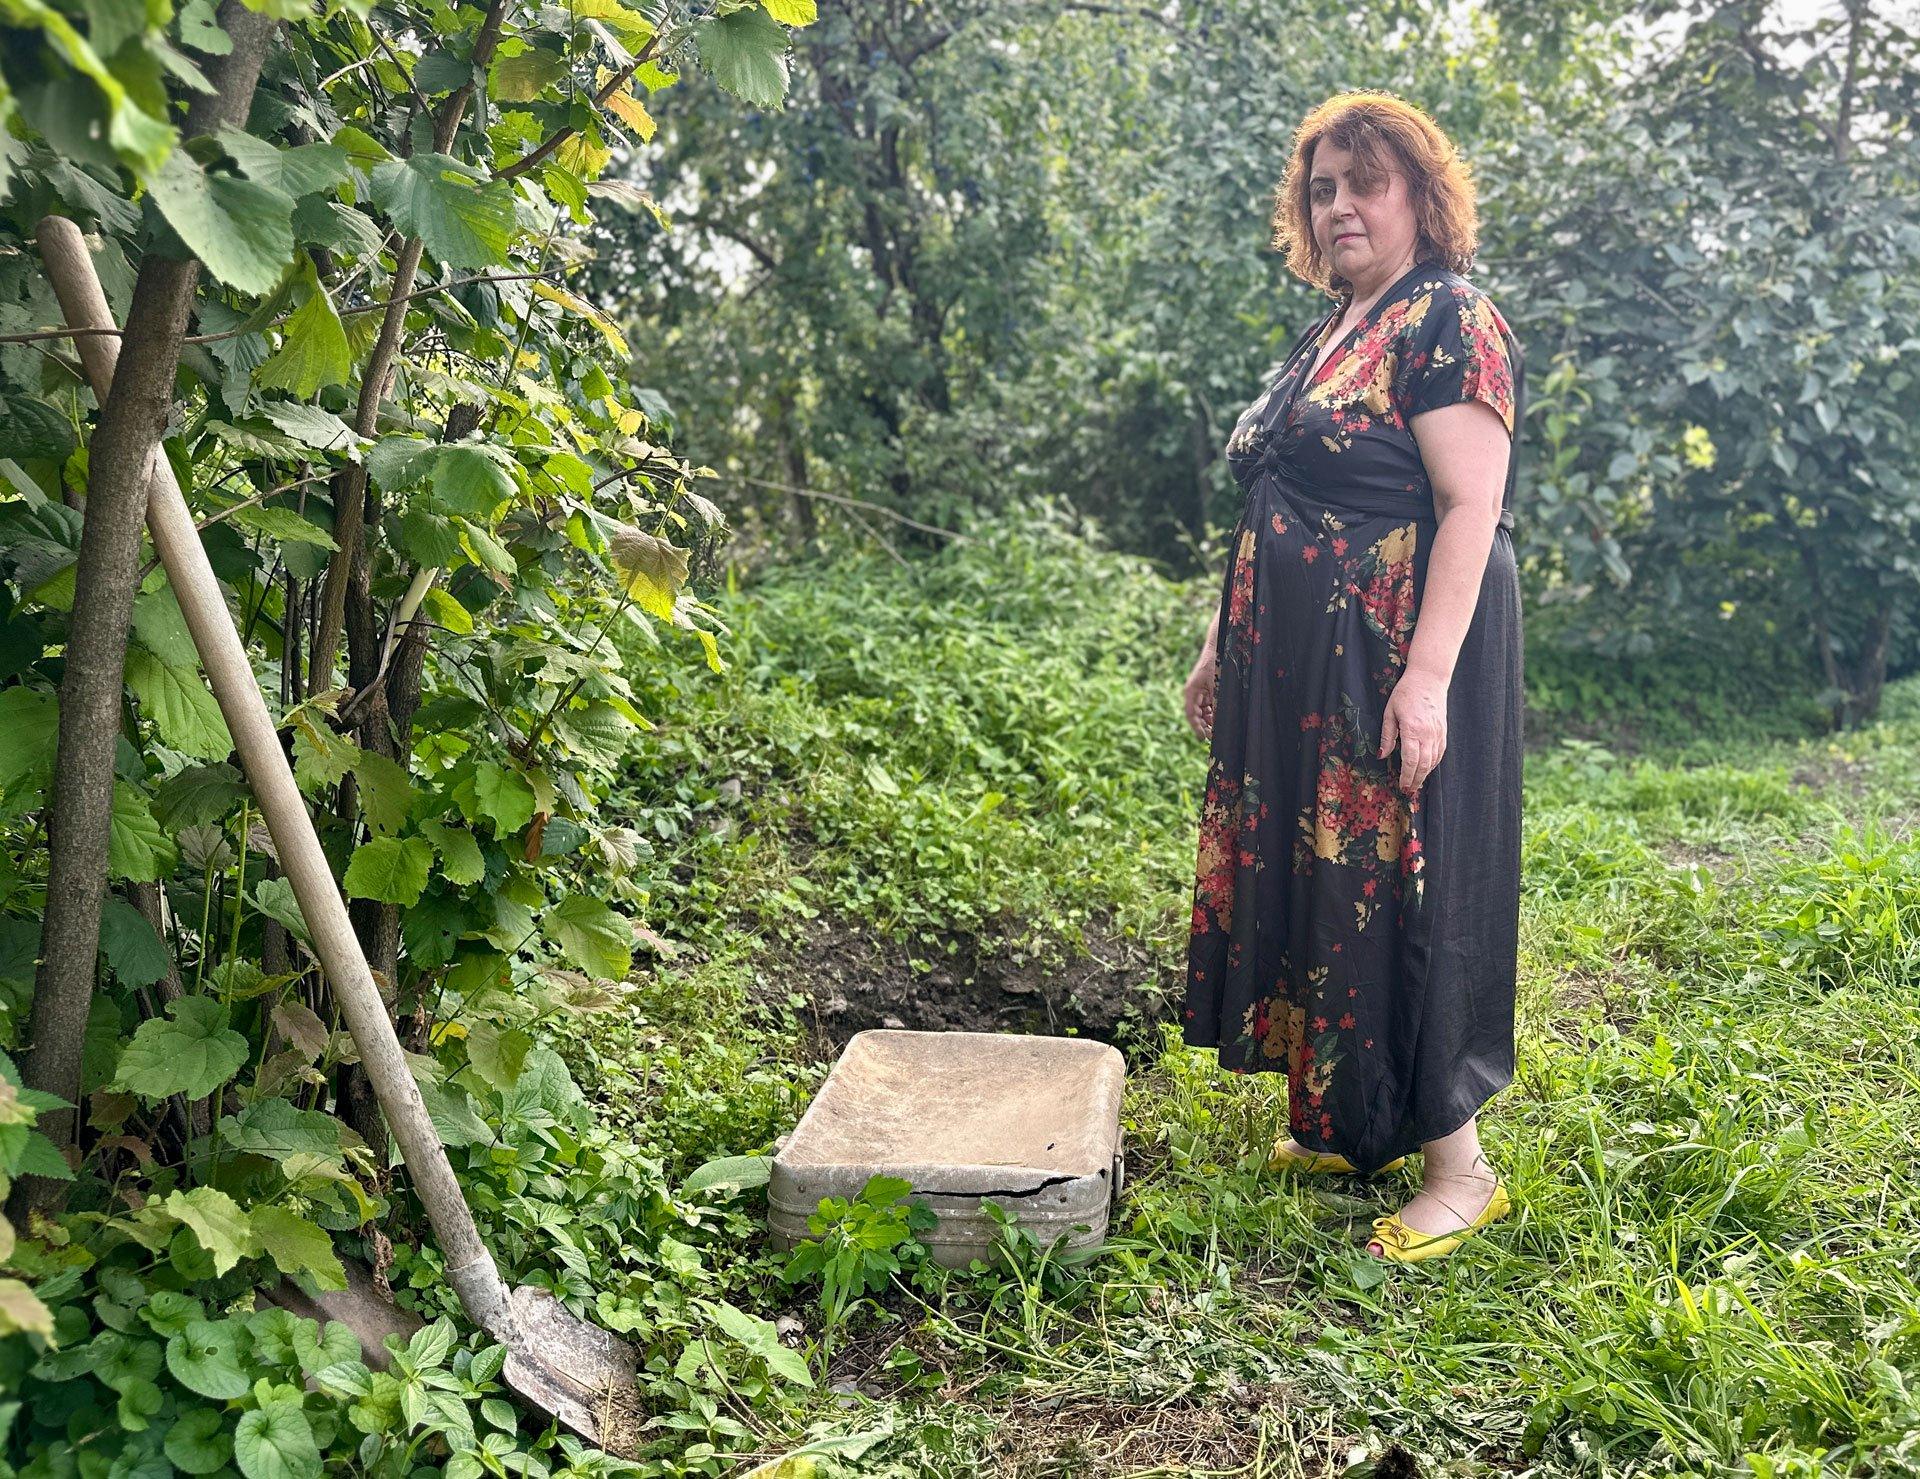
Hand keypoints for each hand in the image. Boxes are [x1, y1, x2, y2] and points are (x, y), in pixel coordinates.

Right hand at [1184, 650, 1217, 739]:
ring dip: (1209, 720)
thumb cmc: (1216, 664)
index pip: (1191, 714)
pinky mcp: (1206, 690)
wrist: (1219, 647)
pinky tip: (1219, 719)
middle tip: (1213, 736)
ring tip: (1217, 729)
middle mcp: (1193, 692)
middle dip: (1203, 726)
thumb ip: (1216, 704)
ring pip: (1202, 711)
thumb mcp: (1217, 686)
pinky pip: (1208, 705)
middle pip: (1196, 715)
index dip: (1196, 727)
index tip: (1203, 738)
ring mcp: (1200, 691)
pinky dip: (1213, 712)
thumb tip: (1218, 722)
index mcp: (1191, 691)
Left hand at [1379, 669, 1447, 792]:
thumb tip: (1381, 756)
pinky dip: (1433, 764)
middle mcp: (1428, 734)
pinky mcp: (1443, 732)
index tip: (1401, 786)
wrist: (1428, 679)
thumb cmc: (1405, 693)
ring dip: (1424, 775)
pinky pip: (1439, 753)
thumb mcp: (1390, 712)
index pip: (1410, 760)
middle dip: (1415, 780)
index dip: (1406, 776)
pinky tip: (1425, 770)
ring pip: (1433, 761)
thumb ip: (1387, 736)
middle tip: (1408, 791)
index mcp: (1413, 729)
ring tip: (1415, 784)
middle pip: (1423, 765)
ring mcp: (1438, 733)